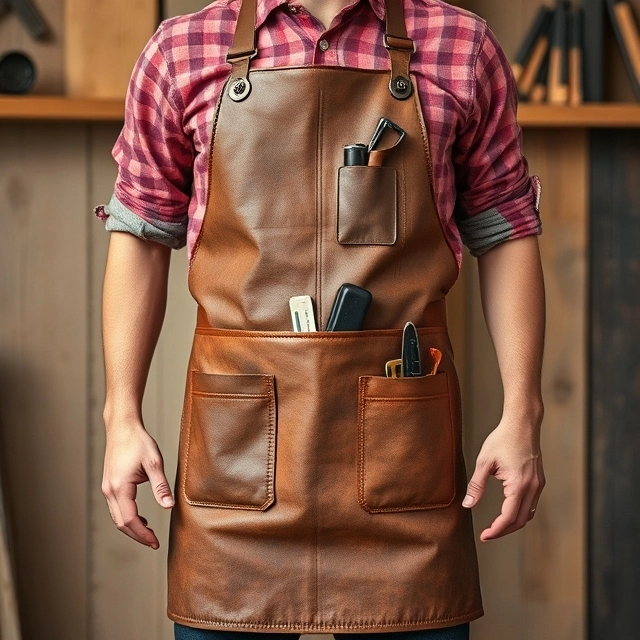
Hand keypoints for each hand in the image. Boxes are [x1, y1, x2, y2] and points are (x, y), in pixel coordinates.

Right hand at [101, 423, 173, 548]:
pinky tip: (141, 517)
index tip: (155, 542)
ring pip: (117, 517)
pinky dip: (127, 517)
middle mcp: (109, 490)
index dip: (143, 535)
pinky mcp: (109, 484)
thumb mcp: (154, 463)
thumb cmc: (138, 441)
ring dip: (132, 527)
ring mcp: (107, 488)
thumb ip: (161, 487)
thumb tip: (169, 506)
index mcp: (120, 487)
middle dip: (137, 535)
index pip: (129, 520)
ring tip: (149, 533)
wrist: (122, 426)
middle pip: (120, 523)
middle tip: (153, 542)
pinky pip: (116, 508)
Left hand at [462, 414, 544, 540]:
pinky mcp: (539, 480)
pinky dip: (520, 512)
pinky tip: (508, 511)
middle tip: (487, 534)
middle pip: (520, 520)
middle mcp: (533, 488)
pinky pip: (531, 504)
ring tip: (496, 526)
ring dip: (513, 523)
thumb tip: (467, 505)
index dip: (496, 530)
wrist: (522, 423)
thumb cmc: (502, 439)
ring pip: (528, 514)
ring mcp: (538, 485)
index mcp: (519, 485)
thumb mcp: (484, 461)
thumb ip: (476, 485)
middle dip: (504, 530)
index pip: (509, 517)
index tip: (484, 535)